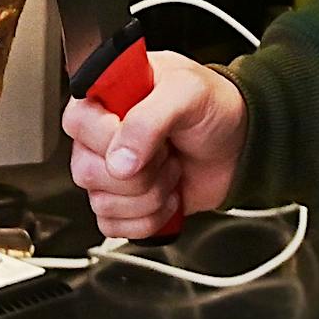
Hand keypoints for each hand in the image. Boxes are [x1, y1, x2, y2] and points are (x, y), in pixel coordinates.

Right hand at [62, 51, 247, 238]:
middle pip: (86, 170)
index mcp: (109, 95)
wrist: (241, 145)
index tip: (142, 137)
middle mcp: (103, 134)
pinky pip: (113, 226)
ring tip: (170, 169)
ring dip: (149, 195)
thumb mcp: (187, 92)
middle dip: (139, 171)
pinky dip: (148, 220)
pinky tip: (168, 197)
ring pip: (101, 203)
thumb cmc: (214, 107)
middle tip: (165, 150)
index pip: (76, 120)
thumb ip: (148, 120)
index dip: (106, 137)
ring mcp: (111, 172)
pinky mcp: (124, 204)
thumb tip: (118, 160)